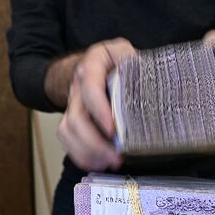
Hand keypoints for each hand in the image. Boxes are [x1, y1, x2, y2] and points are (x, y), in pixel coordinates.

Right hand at [56, 38, 135, 170]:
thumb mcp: (125, 51)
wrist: (95, 64)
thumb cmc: (115, 61)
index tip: (113, 130)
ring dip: (87, 151)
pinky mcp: (71, 120)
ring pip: (68, 131)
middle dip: (95, 142)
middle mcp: (77, 86)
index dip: (99, 111)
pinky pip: (67, 140)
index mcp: (91, 66)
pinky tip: (98, 163)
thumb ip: (133, 61)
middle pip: (76, 117)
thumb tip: (147, 80)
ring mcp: (72, 104)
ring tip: (109, 162)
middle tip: (117, 156)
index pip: (90, 88)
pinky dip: (81, 155)